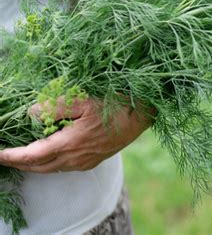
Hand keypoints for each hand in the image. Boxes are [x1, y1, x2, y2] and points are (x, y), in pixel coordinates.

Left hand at [0, 97, 152, 172]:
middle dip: (19, 164)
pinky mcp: (93, 161)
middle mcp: (75, 158)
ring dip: (34, 165)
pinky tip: (49, 154)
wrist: (141, 116)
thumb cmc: (114, 105)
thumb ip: (54, 107)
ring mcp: (85, 162)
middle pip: (39, 167)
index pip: (32, 156)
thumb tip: (32, 114)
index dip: (11, 156)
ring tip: (22, 156)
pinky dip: (49, 164)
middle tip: (5, 156)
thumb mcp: (83, 99)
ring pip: (51, 169)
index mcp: (70, 143)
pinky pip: (64, 167)